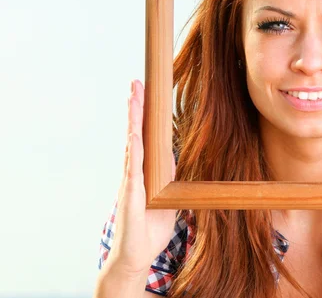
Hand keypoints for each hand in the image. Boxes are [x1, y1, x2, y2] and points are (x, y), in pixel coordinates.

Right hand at [108, 79, 177, 275]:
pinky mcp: (129, 195)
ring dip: (132, 122)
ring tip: (132, 99)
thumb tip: (174, 159)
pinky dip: (133, 151)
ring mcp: (131, 181)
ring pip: (132, 144)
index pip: (146, 137)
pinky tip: (133, 135)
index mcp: (146, 170)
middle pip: (136, 134)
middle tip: (135, 83)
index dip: (145, 115)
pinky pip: (132, 169)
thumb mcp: (167, 197)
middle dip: (136, 108)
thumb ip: (168, 177)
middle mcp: (135, 171)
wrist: (138, 254)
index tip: (146, 92)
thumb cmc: (151, 228)